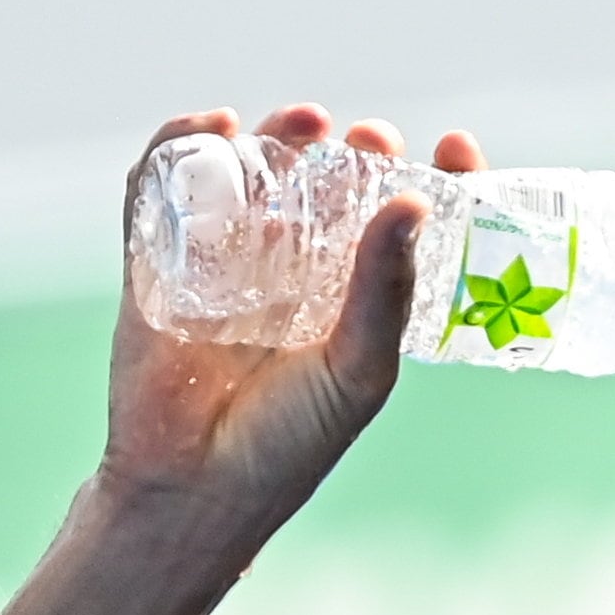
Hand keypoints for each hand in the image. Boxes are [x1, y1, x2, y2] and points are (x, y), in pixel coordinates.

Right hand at [100, 102, 486, 550]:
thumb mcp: (357, 373)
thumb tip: (411, 205)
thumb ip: (383, 294)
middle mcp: (290, 276)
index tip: (456, 147)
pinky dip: (182, 144)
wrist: (192, 489)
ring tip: (310, 125)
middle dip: (352, 153)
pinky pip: (164, 189)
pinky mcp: (158, 262)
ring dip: (280, 138)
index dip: (430, 181)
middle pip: (325, 187)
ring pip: (252, 177)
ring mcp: (224, 264)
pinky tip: (217, 127)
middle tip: (372, 140)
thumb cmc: (286, 447)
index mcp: (348, 304)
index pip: (396, 226)